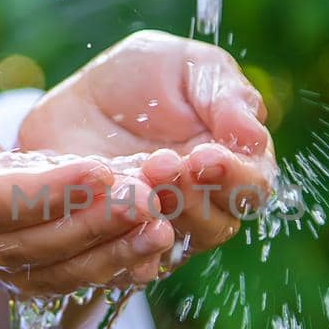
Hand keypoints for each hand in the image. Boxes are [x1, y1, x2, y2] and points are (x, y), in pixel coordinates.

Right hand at [0, 67, 175, 295]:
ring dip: (108, 255)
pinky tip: (150, 252)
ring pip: (49, 274)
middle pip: (27, 246)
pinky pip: (61, 283)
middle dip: (92, 225)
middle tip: (149, 200)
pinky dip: (106, 271)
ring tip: (161, 230)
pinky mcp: (10, 278)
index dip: (48, 192)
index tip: (102, 171)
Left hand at [16, 30, 275, 264]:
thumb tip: (255, 135)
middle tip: (160, 164)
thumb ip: (224, 94)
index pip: (254, 185)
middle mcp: (206, 202)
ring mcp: (164, 225)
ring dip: (158, 219)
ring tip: (136, 184)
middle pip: (219, 224)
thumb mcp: (185, 66)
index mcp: (234, 160)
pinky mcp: (121, 240)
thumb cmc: (141, 77)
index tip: (205, 157)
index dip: (234, 177)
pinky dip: (126, 251)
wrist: (73, 100)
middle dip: (191, 197)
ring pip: (176, 245)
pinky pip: (130, 262)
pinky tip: (114, 228)